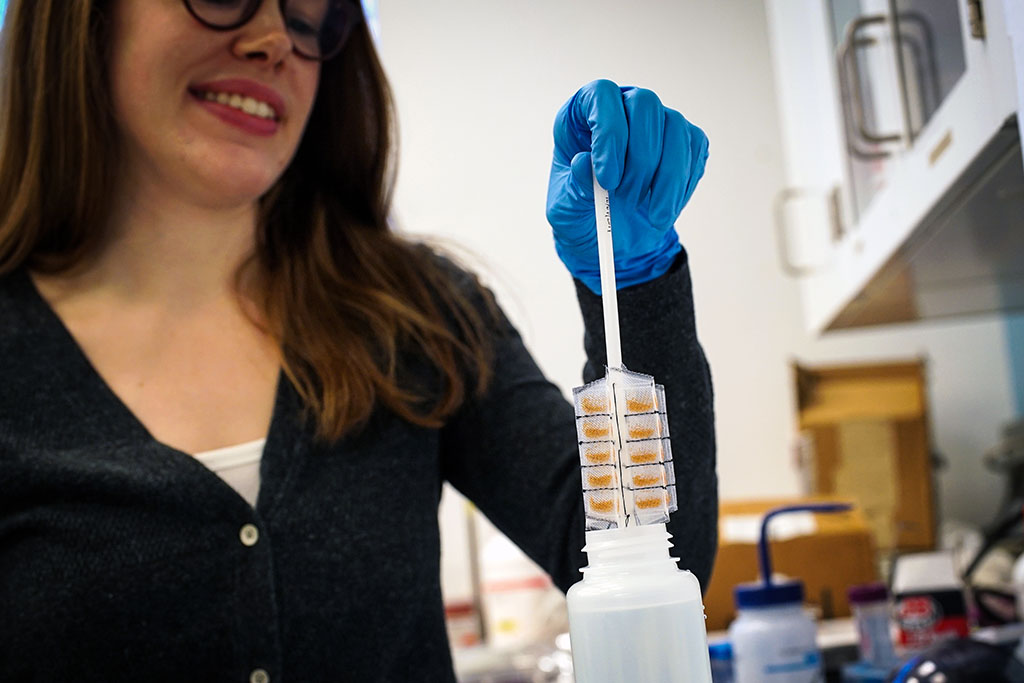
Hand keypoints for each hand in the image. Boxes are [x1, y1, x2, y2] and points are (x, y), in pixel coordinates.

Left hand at [545, 79, 708, 293]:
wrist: (613, 235)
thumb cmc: (582, 212)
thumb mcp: (566, 208)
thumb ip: (574, 186)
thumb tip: (584, 163)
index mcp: (583, 113)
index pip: (602, 95)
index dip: (608, 133)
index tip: (608, 179)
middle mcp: (623, 106)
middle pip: (645, 104)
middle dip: (641, 159)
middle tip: (629, 200)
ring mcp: (657, 120)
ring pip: (675, 127)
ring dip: (667, 177)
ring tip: (652, 215)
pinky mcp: (684, 140)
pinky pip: (694, 149)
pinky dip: (683, 184)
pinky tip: (667, 208)